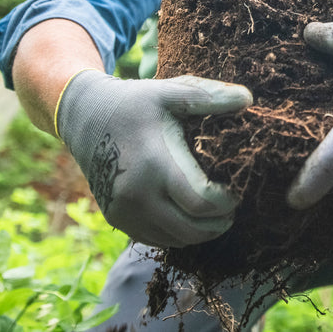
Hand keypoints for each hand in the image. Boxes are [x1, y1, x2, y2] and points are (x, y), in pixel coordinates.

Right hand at [56, 69, 252, 247]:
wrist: (84, 118)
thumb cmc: (134, 103)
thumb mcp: (169, 92)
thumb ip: (209, 97)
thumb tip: (248, 99)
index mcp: (154, 164)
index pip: (201, 203)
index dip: (227, 202)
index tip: (238, 190)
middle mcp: (136, 195)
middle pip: (191, 230)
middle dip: (219, 223)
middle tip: (233, 207)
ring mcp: (124, 211)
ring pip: (175, 240)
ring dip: (200, 232)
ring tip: (215, 212)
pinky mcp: (117, 219)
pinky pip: (157, 239)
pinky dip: (178, 234)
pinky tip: (190, 215)